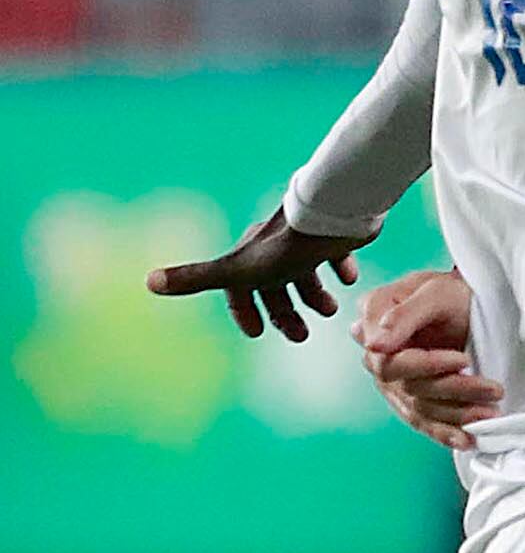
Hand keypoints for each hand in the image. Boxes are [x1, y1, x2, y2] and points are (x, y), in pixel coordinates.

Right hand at [147, 211, 362, 342]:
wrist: (329, 216)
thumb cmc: (284, 247)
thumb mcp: (238, 270)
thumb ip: (196, 279)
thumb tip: (148, 282)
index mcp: (250, 256)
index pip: (239, 287)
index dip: (244, 310)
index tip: (258, 333)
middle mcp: (275, 247)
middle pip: (275, 286)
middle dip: (285, 313)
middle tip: (300, 336)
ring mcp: (304, 240)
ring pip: (306, 273)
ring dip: (315, 296)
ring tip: (330, 310)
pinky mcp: (332, 234)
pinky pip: (337, 253)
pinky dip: (341, 267)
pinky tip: (349, 279)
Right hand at [354, 266, 499, 449]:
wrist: (468, 302)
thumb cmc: (451, 291)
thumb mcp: (435, 292)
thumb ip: (404, 315)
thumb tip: (374, 345)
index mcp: (373, 320)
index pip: (387, 358)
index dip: (425, 364)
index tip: (462, 360)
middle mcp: (377, 352)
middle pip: (407, 385)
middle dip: (453, 389)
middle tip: (493, 388)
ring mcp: (393, 378)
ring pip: (420, 406)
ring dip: (457, 415)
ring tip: (491, 414)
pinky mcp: (411, 395)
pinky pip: (423, 421)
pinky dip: (445, 433)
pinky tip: (467, 441)